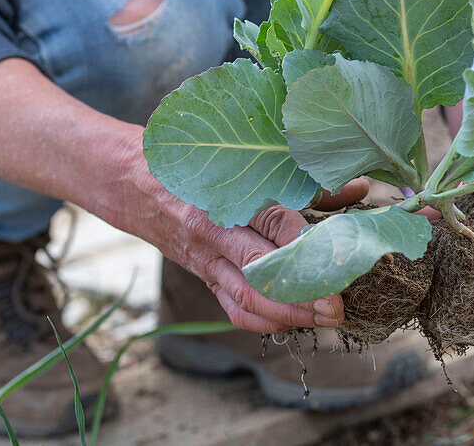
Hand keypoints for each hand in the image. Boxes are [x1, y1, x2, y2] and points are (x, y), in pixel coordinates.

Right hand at [0, 58, 372, 334]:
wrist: (119, 175)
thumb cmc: (185, 155)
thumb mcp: (237, 152)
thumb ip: (297, 172)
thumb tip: (355, 188)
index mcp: (219, 196)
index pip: (267, 222)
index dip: (303, 240)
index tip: (341, 250)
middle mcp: (211, 233)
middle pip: (260, 273)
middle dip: (301, 294)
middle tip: (339, 306)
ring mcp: (203, 258)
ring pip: (246, 298)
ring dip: (288, 314)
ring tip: (325, 319)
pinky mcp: (200, 271)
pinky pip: (231, 304)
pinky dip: (262, 318)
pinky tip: (292, 321)